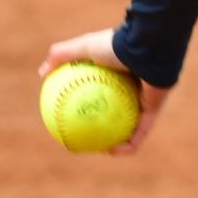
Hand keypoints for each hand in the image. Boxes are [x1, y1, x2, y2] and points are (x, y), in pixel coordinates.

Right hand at [39, 28, 171, 154]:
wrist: (147, 48)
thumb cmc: (116, 46)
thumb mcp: (83, 47)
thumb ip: (62, 55)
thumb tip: (42, 73)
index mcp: (119, 69)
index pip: (103, 88)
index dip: (89, 100)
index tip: (72, 112)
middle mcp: (134, 84)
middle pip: (117, 109)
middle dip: (105, 124)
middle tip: (86, 135)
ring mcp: (146, 97)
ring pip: (131, 125)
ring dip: (118, 140)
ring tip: (99, 150)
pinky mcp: (155, 108)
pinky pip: (141, 132)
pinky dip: (128, 145)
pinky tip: (112, 152)